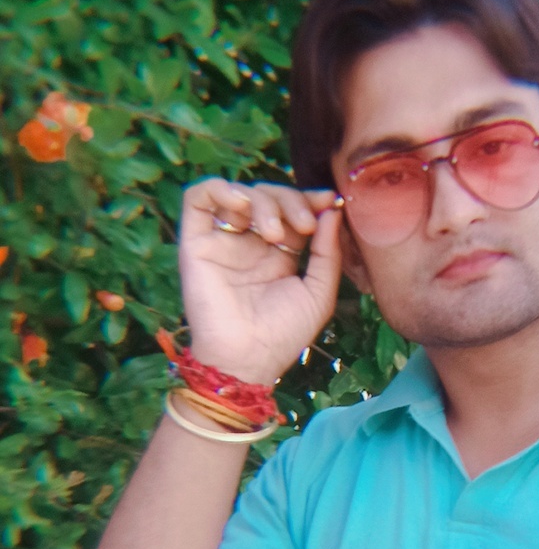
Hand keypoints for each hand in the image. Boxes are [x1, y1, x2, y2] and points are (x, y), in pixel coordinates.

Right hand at [178, 178, 343, 381]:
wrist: (248, 358)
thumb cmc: (284, 334)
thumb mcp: (319, 292)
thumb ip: (328, 251)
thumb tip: (331, 209)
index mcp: (279, 254)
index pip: (293, 210)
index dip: (310, 199)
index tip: (329, 202)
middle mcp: (250, 243)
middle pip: (270, 197)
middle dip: (291, 201)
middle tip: (304, 225)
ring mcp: (223, 240)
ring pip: (241, 193)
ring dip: (264, 201)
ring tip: (275, 233)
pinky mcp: (196, 241)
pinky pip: (199, 197)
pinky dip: (221, 189)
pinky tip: (242, 206)